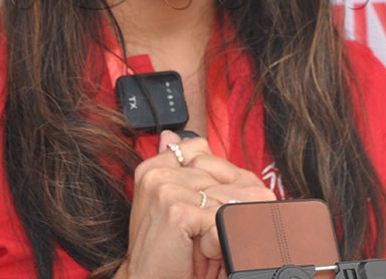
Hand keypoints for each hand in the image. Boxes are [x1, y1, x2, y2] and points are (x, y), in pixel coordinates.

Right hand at [120, 131, 275, 278]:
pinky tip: (201, 251)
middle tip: (210, 232)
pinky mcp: (177, 211)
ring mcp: (166, 190)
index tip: (214, 207)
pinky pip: (220, 217)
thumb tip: (170, 135)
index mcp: (156, 166)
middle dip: (229, 205)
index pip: (206, 152)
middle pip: (224, 175)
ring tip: (203, 243)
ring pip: (226, 197)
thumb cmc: (166, 249)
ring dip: (224, 224)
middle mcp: (158, 173)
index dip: (222, 181)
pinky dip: (219, 239)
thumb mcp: (177, 204)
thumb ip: (181, 168)